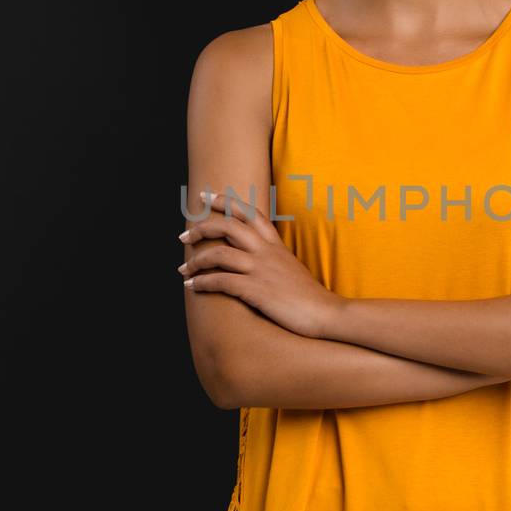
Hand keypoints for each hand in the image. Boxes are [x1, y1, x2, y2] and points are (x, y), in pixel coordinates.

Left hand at [179, 190, 341, 339]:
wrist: (326, 313)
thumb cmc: (308, 296)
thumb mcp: (290, 267)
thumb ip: (272, 258)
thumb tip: (254, 257)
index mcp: (275, 244)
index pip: (248, 213)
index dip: (224, 201)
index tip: (205, 196)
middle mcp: (266, 252)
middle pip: (228, 226)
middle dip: (201, 228)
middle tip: (184, 236)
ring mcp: (261, 270)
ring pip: (219, 254)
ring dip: (196, 261)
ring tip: (183, 270)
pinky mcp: (257, 291)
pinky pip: (222, 281)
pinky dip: (203, 282)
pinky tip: (193, 287)